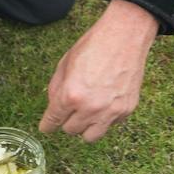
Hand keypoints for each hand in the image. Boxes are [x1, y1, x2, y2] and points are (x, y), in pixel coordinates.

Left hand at [38, 0, 158, 141]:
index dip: (47, 125)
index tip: (47, 127)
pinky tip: (106, 99)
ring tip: (88, 111)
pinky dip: (105, 117)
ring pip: (90, 137)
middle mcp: (90, 108)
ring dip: (85, 126)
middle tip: (72, 107)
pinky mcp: (126, 111)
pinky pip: (110, 125)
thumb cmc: (94, 45)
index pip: (53, 122)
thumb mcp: (65, 63)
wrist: (125, 36)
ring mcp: (110, 112)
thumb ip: (56, 89)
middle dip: (68, 120)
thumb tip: (53, 106)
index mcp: (71, 95)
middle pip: (70, 131)